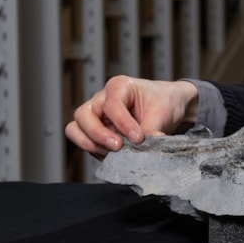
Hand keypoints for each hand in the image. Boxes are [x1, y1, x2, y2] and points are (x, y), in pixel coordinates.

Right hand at [65, 76, 199, 159]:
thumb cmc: (163, 102)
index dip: (123, 124)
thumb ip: (153, 130)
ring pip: (76, 129)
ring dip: (91, 143)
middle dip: (98, 134)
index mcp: (119, 87)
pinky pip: (84, 142)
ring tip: (114, 152)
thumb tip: (148, 147)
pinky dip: (95, 151)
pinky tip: (113, 156)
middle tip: (117, 146)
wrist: (167, 107)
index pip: (112, 105)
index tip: (138, 138)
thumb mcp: (162, 113)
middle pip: (83, 115)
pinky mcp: (96, 131)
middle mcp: (102, 99)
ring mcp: (96, 115)